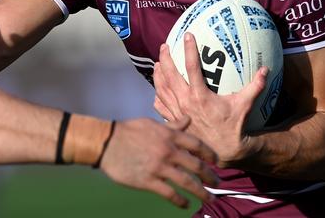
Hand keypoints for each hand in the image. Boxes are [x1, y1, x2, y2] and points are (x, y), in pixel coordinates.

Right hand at [100, 117, 218, 207]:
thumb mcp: (151, 124)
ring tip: (210, 199)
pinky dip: (180, 201)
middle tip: (217, 182)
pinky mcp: (148, 181)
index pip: (196, 145)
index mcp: (169, 136)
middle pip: (196, 166)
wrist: (106, 142)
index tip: (216, 161)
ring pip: (187, 183)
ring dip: (201, 193)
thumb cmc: (128, 131)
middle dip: (210, 176)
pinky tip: (186, 204)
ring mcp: (159, 167)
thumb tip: (188, 119)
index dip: (209, 154)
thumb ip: (172, 126)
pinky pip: (169, 194)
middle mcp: (168, 151)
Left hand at [153, 33, 266, 166]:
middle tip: (164, 45)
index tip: (187, 35)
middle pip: (169, 75)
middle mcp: (184, 102)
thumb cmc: (233, 126)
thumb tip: (265, 69)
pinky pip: (160, 106)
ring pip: (161, 89)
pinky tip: (157, 89)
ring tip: (157, 63)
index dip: (189, 49)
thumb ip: (255, 86)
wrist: (223, 151)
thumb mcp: (244, 105)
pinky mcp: (173, 121)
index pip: (191, 66)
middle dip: (165, 58)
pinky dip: (157, 96)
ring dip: (157, 75)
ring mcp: (176, 112)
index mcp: (200, 95)